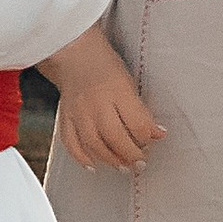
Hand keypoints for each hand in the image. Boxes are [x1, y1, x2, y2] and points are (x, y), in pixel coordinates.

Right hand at [44, 28, 163, 172]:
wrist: (74, 54)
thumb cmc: (104, 66)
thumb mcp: (130, 83)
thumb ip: (141, 111)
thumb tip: (157, 133)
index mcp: (117, 91)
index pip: (137, 124)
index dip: (148, 137)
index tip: (153, 140)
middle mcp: (96, 104)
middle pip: (115, 138)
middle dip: (131, 155)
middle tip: (140, 163)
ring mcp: (78, 112)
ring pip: (94, 145)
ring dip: (110, 160)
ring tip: (122, 167)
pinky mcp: (65, 117)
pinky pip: (72, 143)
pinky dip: (82, 158)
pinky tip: (93, 165)